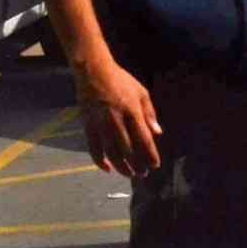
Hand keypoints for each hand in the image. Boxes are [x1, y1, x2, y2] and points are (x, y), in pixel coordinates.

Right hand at [74, 58, 161, 176]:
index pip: (144, 139)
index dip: (150, 155)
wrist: (93, 72)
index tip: (155, 165)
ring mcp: (100, 125)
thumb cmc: (121, 81)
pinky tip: (108, 169)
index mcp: (132, 112)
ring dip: (121, 167)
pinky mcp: (88, 126)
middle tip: (143, 174)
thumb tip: (158, 133)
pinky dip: (100, 161)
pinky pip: (93, 148)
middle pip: (128, 150)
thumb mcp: (142, 93)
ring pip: (111, 153)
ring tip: (129, 175)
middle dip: (137, 165)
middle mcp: (116, 121)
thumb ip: (150, 114)